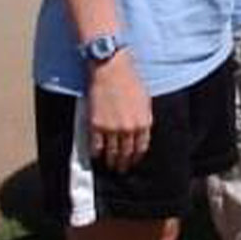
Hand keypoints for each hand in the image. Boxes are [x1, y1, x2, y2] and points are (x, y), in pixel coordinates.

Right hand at [86, 52, 151, 172]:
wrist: (112, 70)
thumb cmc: (130, 80)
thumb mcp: (145, 100)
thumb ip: (143, 118)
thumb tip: (141, 132)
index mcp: (144, 122)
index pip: (141, 148)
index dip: (136, 157)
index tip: (133, 161)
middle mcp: (129, 129)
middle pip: (126, 153)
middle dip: (124, 164)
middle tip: (121, 169)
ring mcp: (112, 129)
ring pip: (111, 153)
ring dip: (110, 162)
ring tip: (109, 166)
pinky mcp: (96, 126)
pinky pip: (95, 147)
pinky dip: (96, 153)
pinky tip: (96, 156)